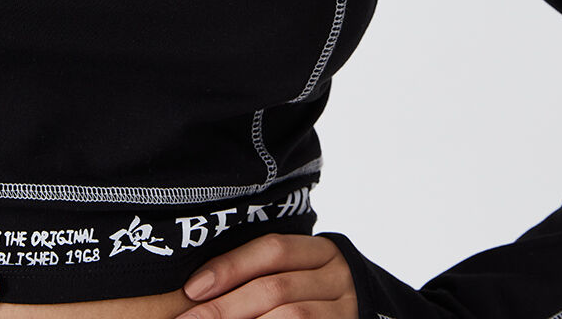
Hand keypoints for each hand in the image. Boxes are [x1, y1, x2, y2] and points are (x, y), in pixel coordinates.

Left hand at [176, 233, 357, 318]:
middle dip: (225, 308)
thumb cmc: (318, 294)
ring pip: (289, 317)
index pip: (273, 250)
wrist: (369, 315)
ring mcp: (345, 311)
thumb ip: (264, 274)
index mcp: (322, 252)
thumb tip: (200, 289)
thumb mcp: (300, 274)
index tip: (192, 288)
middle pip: (274, 288)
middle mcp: (337, 278)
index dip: (231, 266)